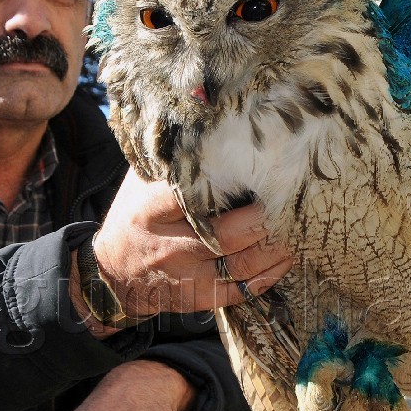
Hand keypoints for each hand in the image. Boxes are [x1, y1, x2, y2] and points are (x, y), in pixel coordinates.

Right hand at [76, 172, 292, 333]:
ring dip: (274, 248)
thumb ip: (173, 156)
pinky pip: (240, 291)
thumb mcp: (141, 180)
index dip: (229, 183)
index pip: (192, 195)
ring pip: (240, 264)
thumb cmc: (135, 216)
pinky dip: (268, 275)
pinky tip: (285, 258)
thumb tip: (208, 113)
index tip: (261, 169)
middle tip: (292, 200)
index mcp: (151, 210)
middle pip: (226, 233)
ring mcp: (186, 276)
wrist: (113, 272)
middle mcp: (169, 246)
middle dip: (265, 218)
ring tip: (297, 228)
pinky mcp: (198, 297)